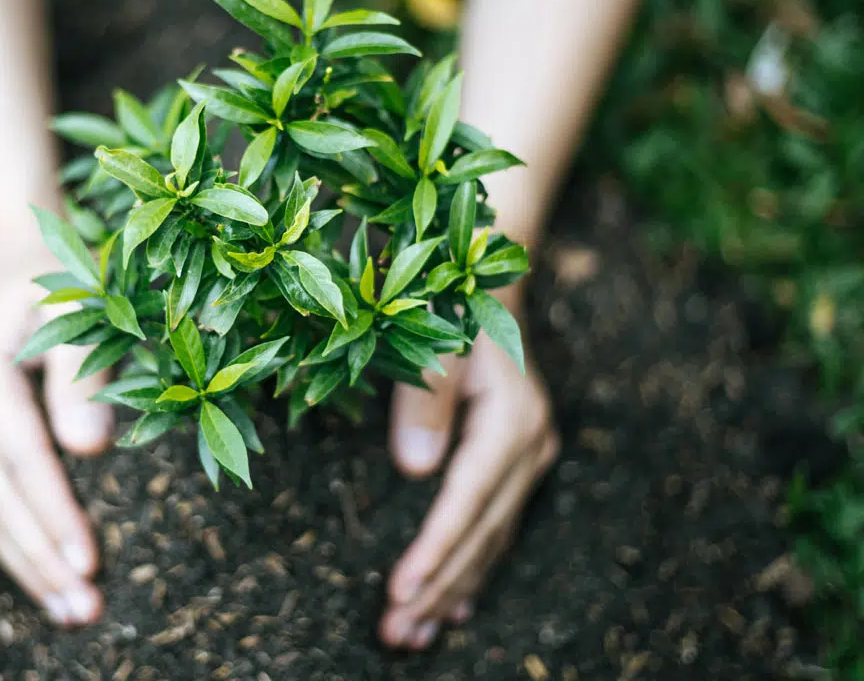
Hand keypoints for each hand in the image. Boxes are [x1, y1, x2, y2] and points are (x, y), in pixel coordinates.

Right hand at [0, 241, 113, 625]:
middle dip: (41, 557)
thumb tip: (89, 450)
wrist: (14, 264)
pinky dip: (12, 543)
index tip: (89, 563)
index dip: (55, 513)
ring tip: (69, 612)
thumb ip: (83, 374)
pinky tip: (43, 579)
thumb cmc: (60, 282)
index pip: (22, 458)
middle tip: (84, 609)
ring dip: (26, 565)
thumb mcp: (80, 308)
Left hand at [380, 295, 558, 648]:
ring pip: (490, 540)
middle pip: (480, 534)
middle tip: (396, 635)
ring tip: (414, 635)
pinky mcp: (521, 462)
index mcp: (510, 424)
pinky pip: (497, 529)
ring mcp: (531, 458)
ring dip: (452, 590)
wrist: (489, 290)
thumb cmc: (452, 310)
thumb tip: (415, 471)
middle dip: (437, 588)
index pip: (466, 505)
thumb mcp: (434, 345)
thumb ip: (426, 403)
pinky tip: (457, 607)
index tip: (399, 594)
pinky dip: (473, 568)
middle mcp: (530, 448)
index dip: (433, 552)